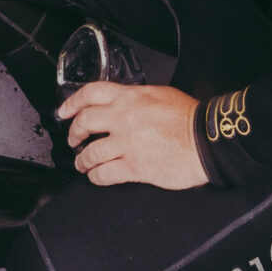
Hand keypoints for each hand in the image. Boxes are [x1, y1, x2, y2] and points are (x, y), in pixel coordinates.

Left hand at [62, 84, 206, 188]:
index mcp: (130, 97)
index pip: (91, 93)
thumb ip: (137, 98)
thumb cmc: (190, 119)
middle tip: (73, 139)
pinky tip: (97, 177)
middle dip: (74, 132)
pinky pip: (105, 173)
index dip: (72, 102)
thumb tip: (124, 103)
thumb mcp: (160, 95)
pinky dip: (96, 177)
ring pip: (90, 152)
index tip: (64, 111)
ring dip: (82, 160)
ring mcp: (127, 143)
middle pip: (84, 122)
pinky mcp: (134, 167)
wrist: (207, 142)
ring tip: (82, 163)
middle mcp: (124, 118)